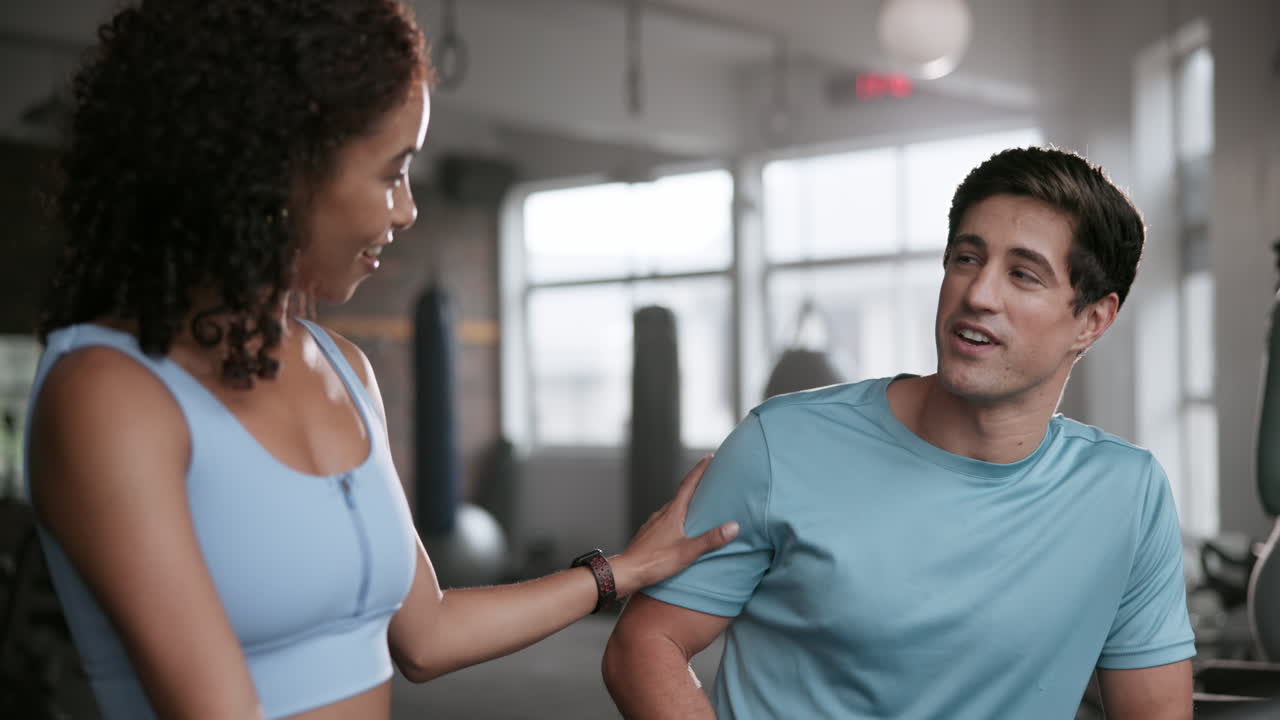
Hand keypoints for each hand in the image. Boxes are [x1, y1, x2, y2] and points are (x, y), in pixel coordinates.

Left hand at [609, 456, 738, 597]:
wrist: (625, 572)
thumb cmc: (654, 562)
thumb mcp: (687, 552)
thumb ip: (710, 539)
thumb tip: (734, 526)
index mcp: (672, 513)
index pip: (688, 485)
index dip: (699, 470)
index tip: (709, 457)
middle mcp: (661, 514)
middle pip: (681, 494)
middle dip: (696, 485)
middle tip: (710, 480)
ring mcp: (653, 524)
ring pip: (673, 508)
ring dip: (686, 503)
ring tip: (698, 505)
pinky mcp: (648, 535)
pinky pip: (665, 520)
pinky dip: (676, 518)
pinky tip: (680, 528)